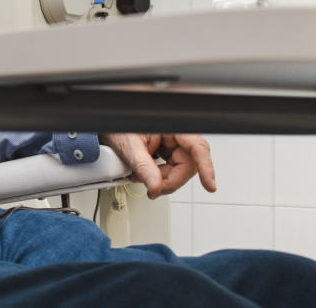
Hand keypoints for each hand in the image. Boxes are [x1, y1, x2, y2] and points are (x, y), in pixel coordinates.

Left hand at [99, 133, 215, 198]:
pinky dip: (158, 177)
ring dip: (162, 180)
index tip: (209, 185)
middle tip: (153, 190)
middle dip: (170, 180)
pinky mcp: (167, 151)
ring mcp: (172, 143)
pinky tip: (146, 176)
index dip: (206, 167)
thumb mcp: (128, 146)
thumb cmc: (117, 126)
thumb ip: (143, 167)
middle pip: (189, 164)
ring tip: (141, 178)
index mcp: (171, 126)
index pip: (196, 147)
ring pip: (180, 170)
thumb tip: (155, 187)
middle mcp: (176, 134)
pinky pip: (171, 168)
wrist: (106, 126)